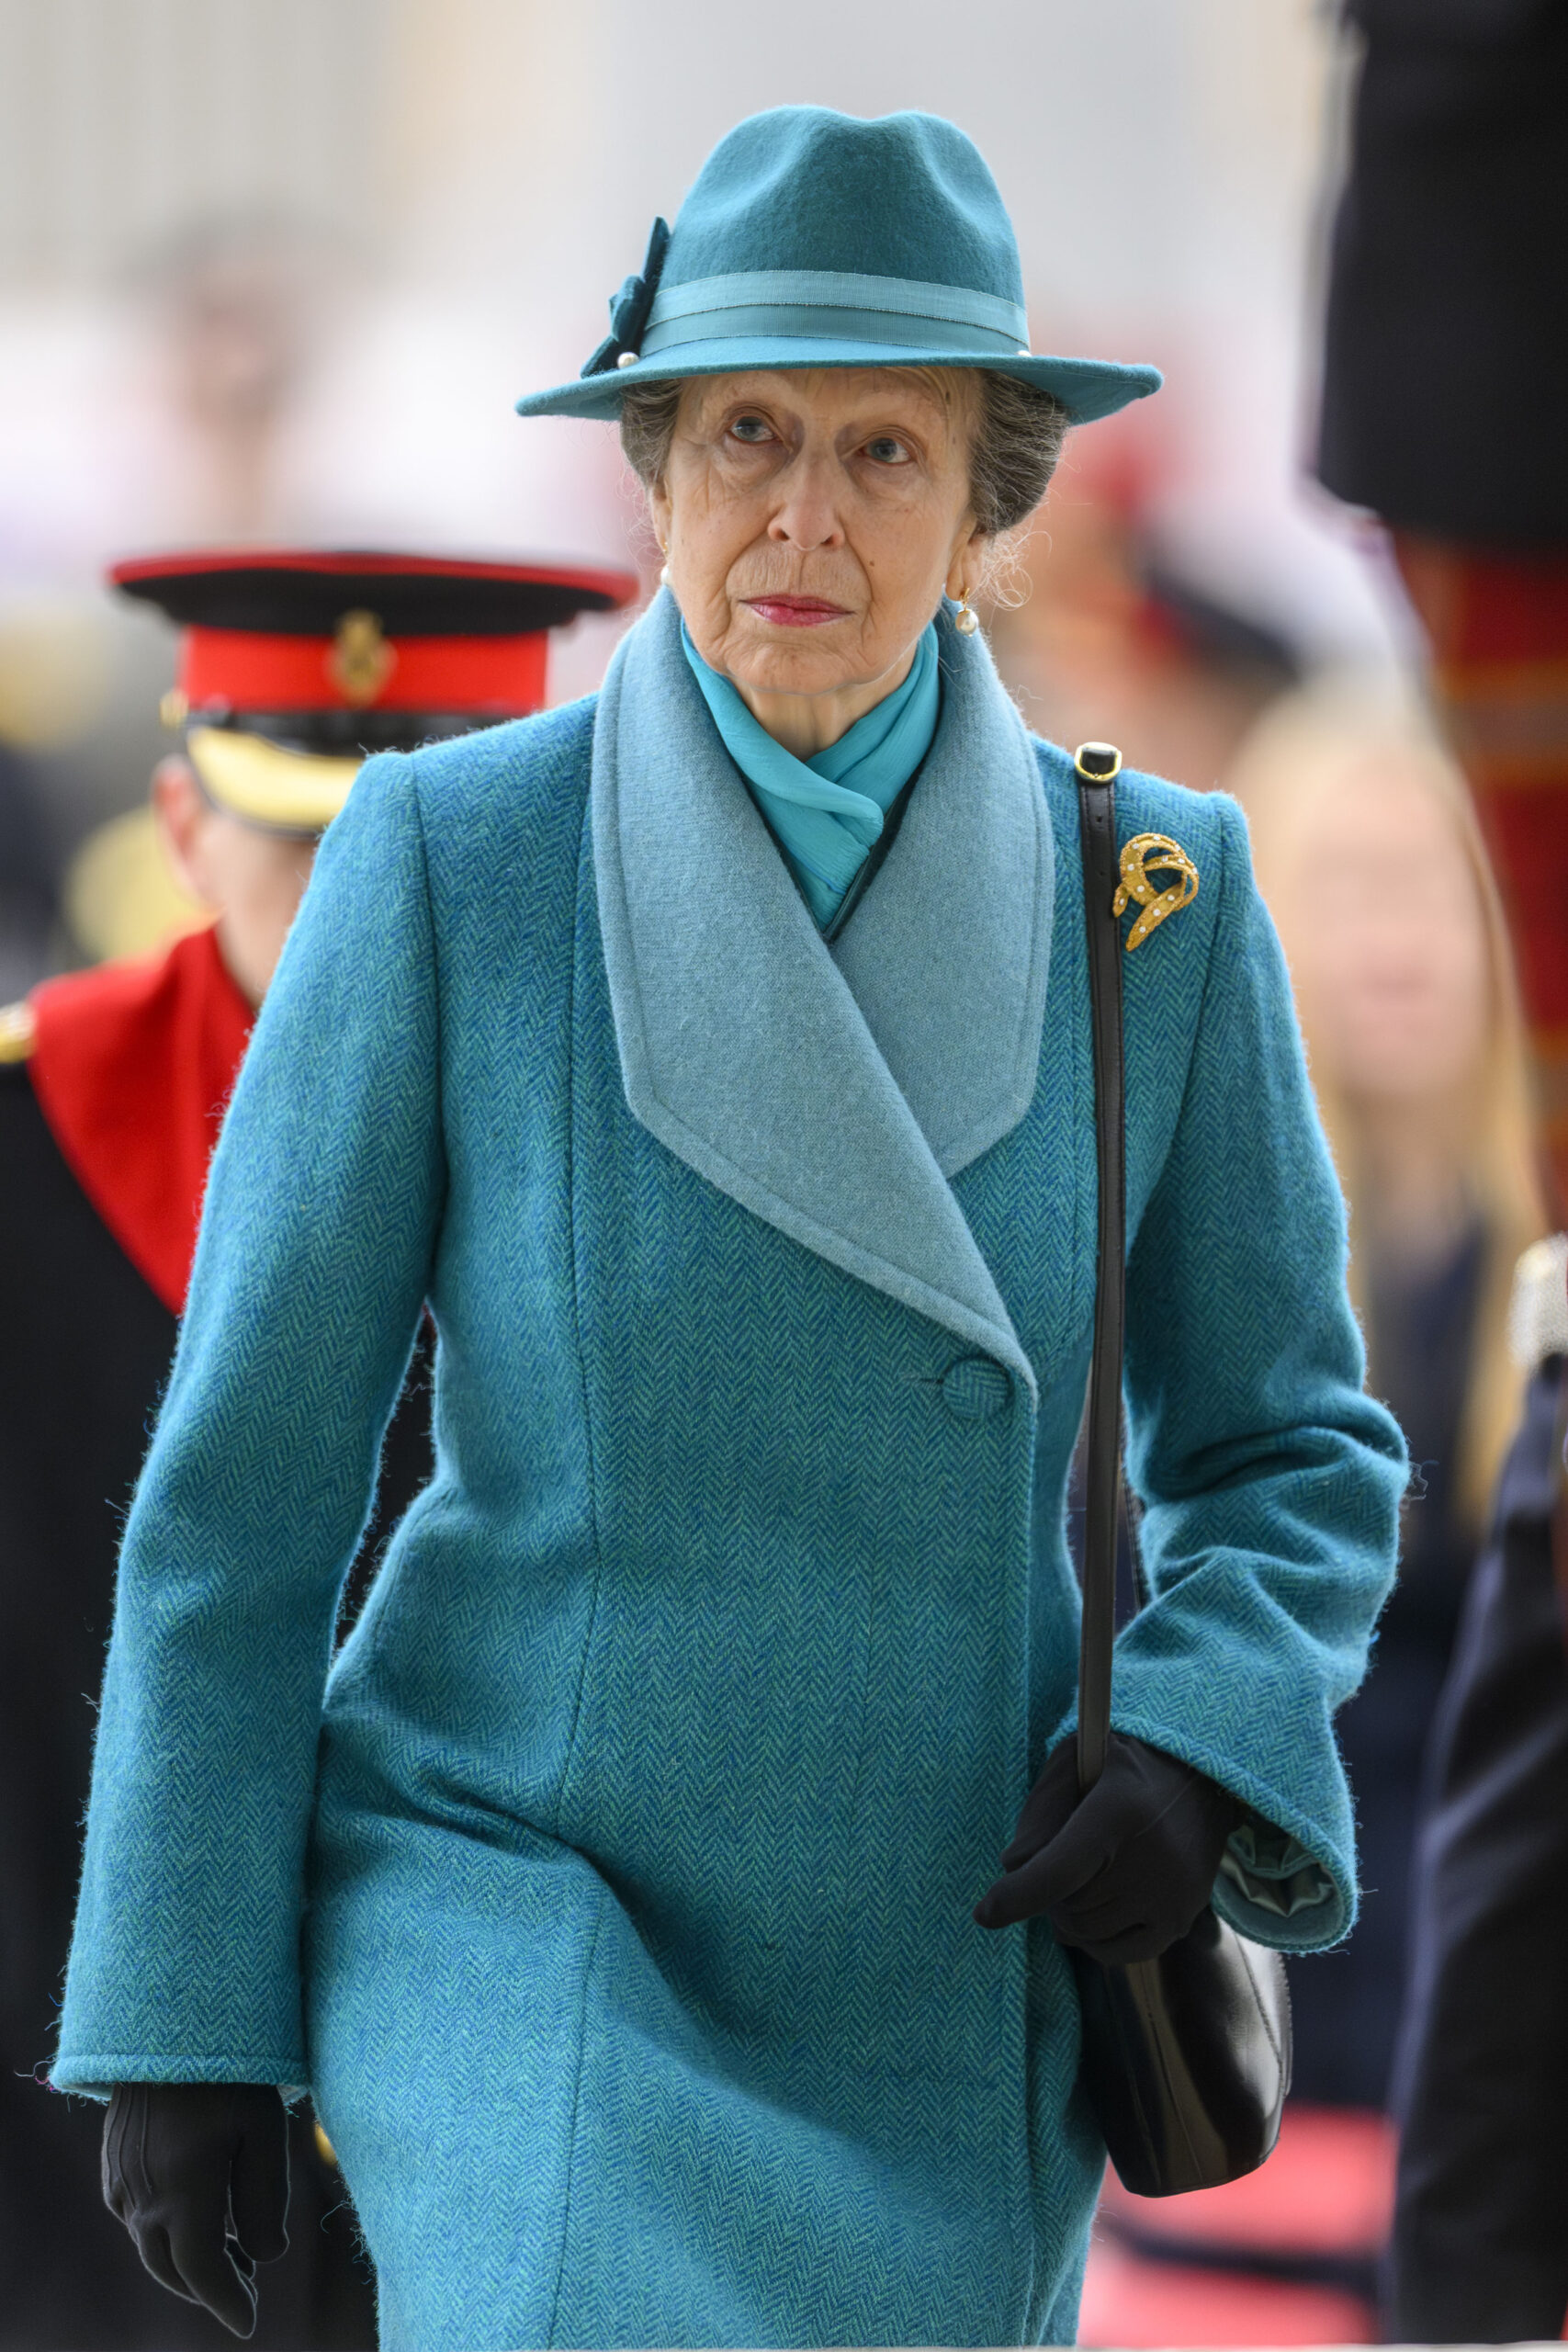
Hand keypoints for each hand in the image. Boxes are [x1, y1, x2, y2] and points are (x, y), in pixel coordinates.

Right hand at [102, 2082, 289, 2337]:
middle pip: (173, 2270)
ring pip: (151, 2248)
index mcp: (182, 2196)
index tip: (250, 2324)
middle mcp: (142, 2201)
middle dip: (209, 2288)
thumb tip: (267, 2257)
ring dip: (187, 2262)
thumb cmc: (226, 2071)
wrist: (162, 2026)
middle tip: (245, 2290)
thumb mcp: (262, 2129)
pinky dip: (166, 2235)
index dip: (228, 2303)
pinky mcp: (112, 2167)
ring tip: (232, 2253)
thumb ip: (265, 2199)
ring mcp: (121, 2185)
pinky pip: (137, 2221)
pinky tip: (196, 2218)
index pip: (203, 2273)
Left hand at [973, 1731, 1240, 1962]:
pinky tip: (1096, 1908)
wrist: (1200, 1776)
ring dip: (1070, 1915)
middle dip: (1048, 1892)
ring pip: (1088, 1935)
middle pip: (1069, 1907)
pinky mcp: (1181, 1919)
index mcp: (1118, 1810)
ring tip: (1083, 1875)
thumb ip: (1040, 1810)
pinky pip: (1119, 1955)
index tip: (984, 1913)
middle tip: (1061, 1858)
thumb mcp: (1076, 1760)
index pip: (1059, 1871)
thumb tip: (1013, 1868)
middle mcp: (1152, 1859)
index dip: (1016, 1896)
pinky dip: (1095, 1940)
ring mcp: (1172, 1896)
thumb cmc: (1122, 1765)